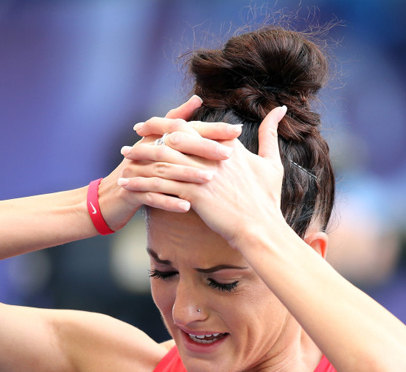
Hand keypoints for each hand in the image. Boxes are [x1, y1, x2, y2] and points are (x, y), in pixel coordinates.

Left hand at [117, 106, 287, 247]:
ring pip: (164, 158)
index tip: (157, 123)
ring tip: (124, 156)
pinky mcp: (195, 194)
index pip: (195, 126)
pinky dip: (142, 183)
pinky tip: (128, 183)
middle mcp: (213, 155)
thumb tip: (280, 109)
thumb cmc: (267, 200)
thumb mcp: (272, 162)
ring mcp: (204, 174)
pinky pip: (162, 185)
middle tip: (134, 132)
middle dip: (151, 133)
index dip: (172, 122)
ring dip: (141, 157)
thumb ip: (271, 133)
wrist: (261, 229)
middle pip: (174, 136)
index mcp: (228, 145)